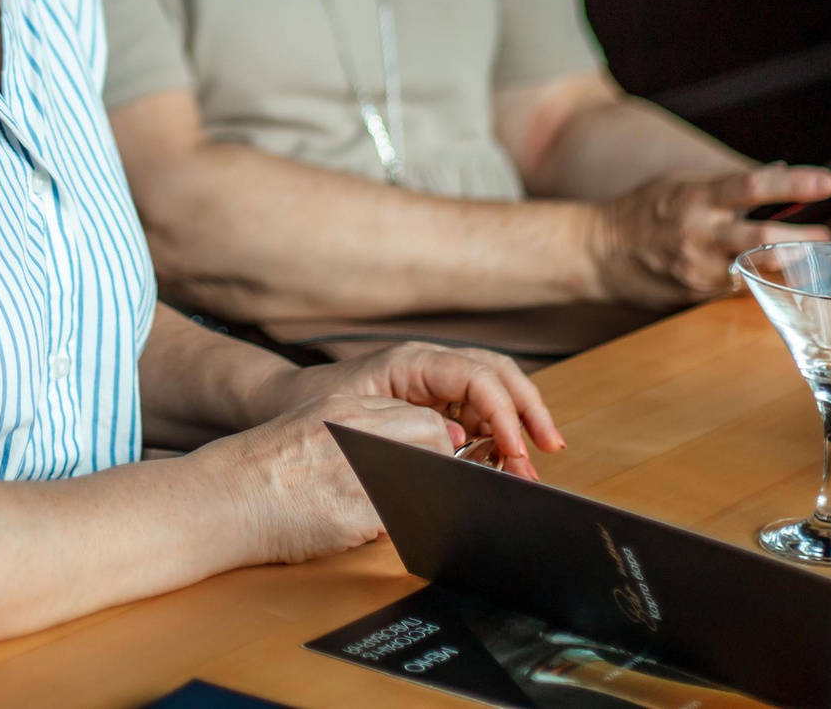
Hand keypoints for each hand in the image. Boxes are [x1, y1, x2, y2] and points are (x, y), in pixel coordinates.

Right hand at [212, 391, 461, 563]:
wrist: (227, 496)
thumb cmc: (265, 468)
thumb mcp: (313, 422)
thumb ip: (361, 426)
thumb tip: (413, 441)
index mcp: (348, 407)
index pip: (423, 418)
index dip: (435, 444)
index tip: (431, 463)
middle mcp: (357, 432)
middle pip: (434, 441)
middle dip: (440, 466)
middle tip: (424, 488)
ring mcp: (359, 470)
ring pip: (428, 478)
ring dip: (425, 497)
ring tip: (403, 510)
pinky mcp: (356, 512)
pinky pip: (407, 518)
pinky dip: (408, 527)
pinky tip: (385, 532)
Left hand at [262, 342, 566, 477]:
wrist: (281, 404)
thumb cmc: (309, 408)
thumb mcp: (355, 422)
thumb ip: (402, 435)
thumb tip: (453, 451)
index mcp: (413, 362)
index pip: (477, 376)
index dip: (504, 412)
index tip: (515, 450)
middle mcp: (430, 367)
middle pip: (498, 376)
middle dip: (528, 410)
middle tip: (549, 448)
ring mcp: (433, 384)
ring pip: (494, 395)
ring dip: (518, 426)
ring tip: (530, 467)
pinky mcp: (432, 405)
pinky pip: (477, 414)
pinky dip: (498, 437)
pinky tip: (506, 464)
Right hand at [590, 163, 830, 308]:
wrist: (597, 251)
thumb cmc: (644, 210)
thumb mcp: (682, 183)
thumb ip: (728, 182)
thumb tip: (779, 169)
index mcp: (696, 196)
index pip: (752, 184)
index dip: (793, 182)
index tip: (828, 178)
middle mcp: (698, 232)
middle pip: (761, 237)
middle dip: (805, 239)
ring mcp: (697, 267)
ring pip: (756, 270)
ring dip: (795, 268)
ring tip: (827, 264)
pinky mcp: (696, 292)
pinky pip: (740, 288)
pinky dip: (766, 283)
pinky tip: (794, 285)